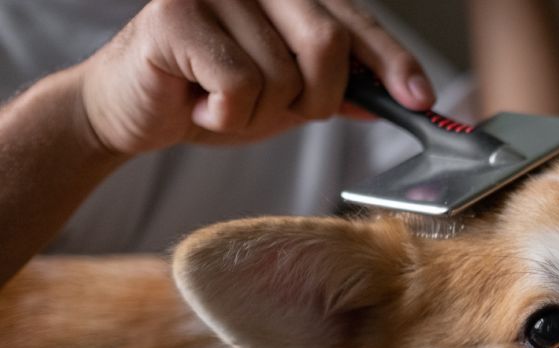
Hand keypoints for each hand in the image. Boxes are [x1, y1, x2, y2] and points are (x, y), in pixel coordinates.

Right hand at [76, 0, 435, 154]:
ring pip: (280, 76)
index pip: (355, 23)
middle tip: (285, 110)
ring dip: (260, 114)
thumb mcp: (290, 96)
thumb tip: (400, 97)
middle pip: (327, 44)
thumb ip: (340, 89)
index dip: (394, 62)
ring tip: (222, 102)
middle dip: (317, 97)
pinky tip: (198, 103)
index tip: (421, 99)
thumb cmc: (211, 94)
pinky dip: (225, 116)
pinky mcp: (174, 15)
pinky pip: (238, 86)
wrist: (133, 110)